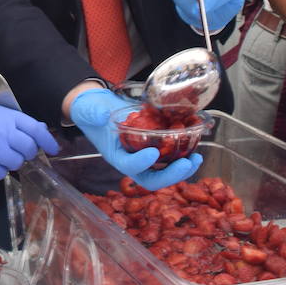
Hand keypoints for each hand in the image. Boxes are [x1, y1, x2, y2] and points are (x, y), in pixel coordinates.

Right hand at [0, 105, 60, 179]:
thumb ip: (14, 122)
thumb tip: (39, 130)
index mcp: (3, 115)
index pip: (35, 128)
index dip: (47, 141)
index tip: (53, 149)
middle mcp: (0, 130)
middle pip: (29, 148)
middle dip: (27, 154)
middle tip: (16, 153)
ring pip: (17, 163)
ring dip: (9, 163)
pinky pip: (2, 173)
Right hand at [70, 89, 202, 190]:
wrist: (97, 106)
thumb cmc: (92, 110)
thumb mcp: (89, 109)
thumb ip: (93, 113)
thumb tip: (102, 115)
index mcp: (115, 155)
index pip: (128, 166)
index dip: (141, 163)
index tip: (153, 152)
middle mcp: (130, 160)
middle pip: (151, 179)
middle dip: (171, 175)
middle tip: (186, 163)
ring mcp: (142, 156)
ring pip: (163, 173)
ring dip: (181, 169)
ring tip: (195, 158)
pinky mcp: (151, 147)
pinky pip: (168, 159)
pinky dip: (182, 156)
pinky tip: (194, 147)